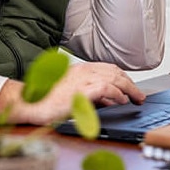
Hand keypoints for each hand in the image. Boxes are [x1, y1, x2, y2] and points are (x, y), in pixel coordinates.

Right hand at [0, 62, 145, 125]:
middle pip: (114, 72)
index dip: (123, 77)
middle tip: (138, 94)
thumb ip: (90, 94)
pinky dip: (116, 94)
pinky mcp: (81, 90)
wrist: (32, 102)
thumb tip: (108, 100)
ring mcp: (83, 79)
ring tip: (136, 97)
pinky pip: (106, 89)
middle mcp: (83, 71)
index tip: (130, 86)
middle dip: (129, 83)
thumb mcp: (72, 92)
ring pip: (113, 78)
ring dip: (128, 88)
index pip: (108, 68)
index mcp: (80, 69)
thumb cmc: (47, 98)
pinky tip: (122, 100)